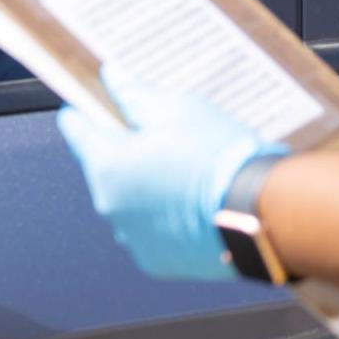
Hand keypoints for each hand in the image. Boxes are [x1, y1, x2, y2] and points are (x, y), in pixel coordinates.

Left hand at [57, 67, 287, 281]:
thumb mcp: (175, 109)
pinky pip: (148, 229)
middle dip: (125, 148)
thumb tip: (113, 79)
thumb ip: (134, 95)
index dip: (86, 110)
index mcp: (107, 164)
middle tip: (160, 132)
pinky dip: (161, 215)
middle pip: (103, 165)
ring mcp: (132, 237)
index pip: (75, 129)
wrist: (263, 212)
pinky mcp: (156, 260)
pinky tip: (190, 199)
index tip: (95, 101)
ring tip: (183, 166)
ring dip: (143, 184)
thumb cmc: (219, 158)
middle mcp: (110, 205)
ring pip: (126, 199)